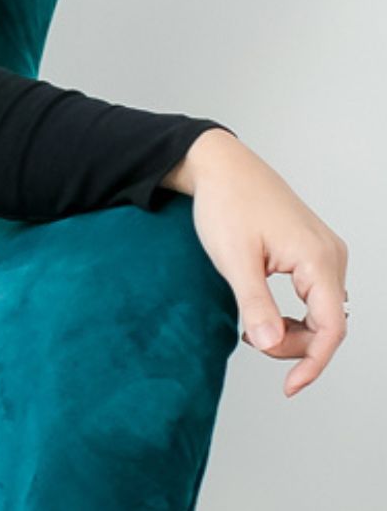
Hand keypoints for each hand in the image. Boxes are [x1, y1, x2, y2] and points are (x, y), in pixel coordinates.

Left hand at [179, 130, 349, 396]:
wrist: (220, 165)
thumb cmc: (226, 204)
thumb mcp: (234, 259)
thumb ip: (255, 304)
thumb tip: (271, 346)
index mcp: (319, 260)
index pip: (331, 329)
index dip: (312, 363)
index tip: (289, 387)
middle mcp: (331, 256)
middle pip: (328, 323)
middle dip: (294, 344)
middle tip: (251, 339)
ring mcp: (325, 252)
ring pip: (322, 311)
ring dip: (293, 328)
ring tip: (253, 324)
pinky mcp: (313, 250)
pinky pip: (315, 295)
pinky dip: (293, 312)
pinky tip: (264, 311)